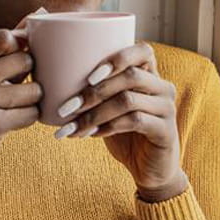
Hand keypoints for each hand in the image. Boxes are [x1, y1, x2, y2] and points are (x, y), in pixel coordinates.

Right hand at [0, 28, 41, 189]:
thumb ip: (0, 46)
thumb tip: (35, 17)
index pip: (4, 37)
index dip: (19, 45)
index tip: (19, 55)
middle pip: (24, 61)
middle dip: (29, 72)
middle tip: (19, 82)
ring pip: (33, 90)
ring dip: (32, 97)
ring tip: (18, 101)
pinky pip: (31, 113)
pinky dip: (29, 115)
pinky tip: (16, 117)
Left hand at [54, 42, 186, 199]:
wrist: (150, 169)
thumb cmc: (125, 133)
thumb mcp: (110, 107)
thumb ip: (97, 90)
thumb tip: (52, 78)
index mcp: (150, 74)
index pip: (142, 51)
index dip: (117, 58)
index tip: (87, 77)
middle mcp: (163, 87)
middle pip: (130, 76)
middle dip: (93, 92)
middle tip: (66, 107)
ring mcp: (167, 108)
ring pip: (128, 100)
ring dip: (95, 113)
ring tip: (73, 126)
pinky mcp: (166, 131)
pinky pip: (134, 121)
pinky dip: (108, 127)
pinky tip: (91, 134)